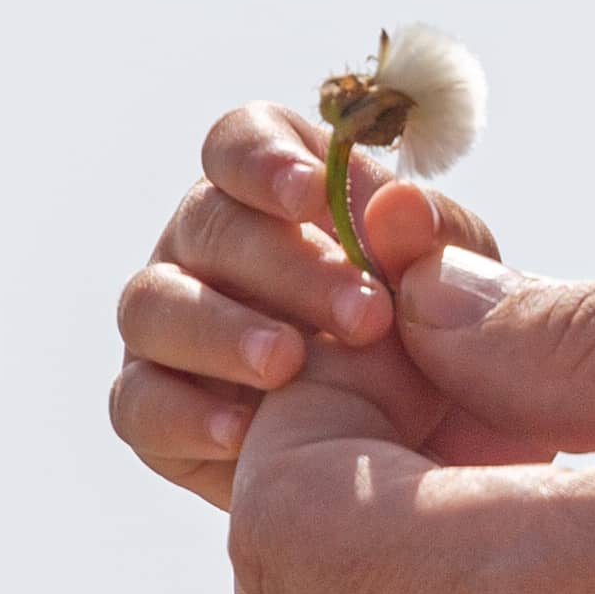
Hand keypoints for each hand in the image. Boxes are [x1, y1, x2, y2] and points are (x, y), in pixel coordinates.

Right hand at [106, 99, 506, 507]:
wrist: (417, 451)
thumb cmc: (431, 342)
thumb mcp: (456, 287)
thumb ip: (435, 240)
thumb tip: (400, 206)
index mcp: (270, 191)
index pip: (237, 141)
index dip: (263, 159)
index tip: (312, 192)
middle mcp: (204, 247)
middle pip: (207, 224)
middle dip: (282, 265)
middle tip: (363, 314)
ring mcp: (169, 325)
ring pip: (152, 306)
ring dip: (220, 331)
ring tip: (288, 365)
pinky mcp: (152, 410)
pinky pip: (138, 404)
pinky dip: (184, 415)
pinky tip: (242, 435)